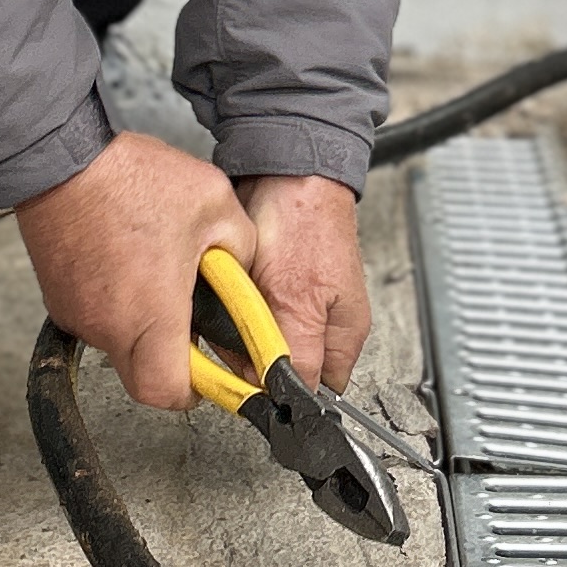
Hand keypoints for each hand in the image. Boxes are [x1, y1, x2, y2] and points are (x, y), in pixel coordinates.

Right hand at [17, 133, 254, 412]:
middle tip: (189, 327)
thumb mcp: (214, 204)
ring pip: (118, 349)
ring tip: (157, 279)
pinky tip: (128, 266)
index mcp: (150, 314)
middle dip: (171, 364)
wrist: (59, 156)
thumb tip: (244, 273)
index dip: (196, 389)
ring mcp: (77, 315)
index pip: (168, 392)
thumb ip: (241, 249)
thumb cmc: (130, 179)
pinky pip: (95, 321)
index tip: (212, 369)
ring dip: (143, 330)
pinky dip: (116, 307)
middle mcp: (108, 325)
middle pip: (142, 379)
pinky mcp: (58, 299)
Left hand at [241, 173, 368, 393]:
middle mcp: (321, 323)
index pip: (311, 391)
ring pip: (255, 339)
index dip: (277, 392)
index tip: (248, 382)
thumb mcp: (299, 301)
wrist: (284, 167)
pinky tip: (224, 288)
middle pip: (278, 366)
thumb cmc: (305, 222)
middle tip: (234, 331)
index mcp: (342, 336)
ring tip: (231, 301)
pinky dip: (229, 304)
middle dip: (248, 356)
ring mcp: (294, 301)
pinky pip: (243, 311)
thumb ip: (293, 355)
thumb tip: (285, 399)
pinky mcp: (270, 283)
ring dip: (235, 328)